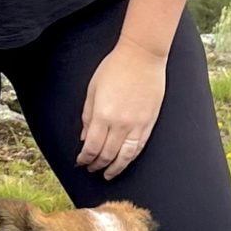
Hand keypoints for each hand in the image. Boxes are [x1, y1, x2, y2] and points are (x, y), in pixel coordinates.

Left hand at [78, 40, 167, 177]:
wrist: (142, 56)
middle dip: (97, 165)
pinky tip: (125, 161)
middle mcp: (120, 124)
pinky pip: (139, 147)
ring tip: (108, 174)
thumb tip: (85, 137)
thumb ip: (88, 116)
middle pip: (107, 155)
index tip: (81, 162)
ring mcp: (137, 124)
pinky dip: (130, 158)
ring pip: (125, 156)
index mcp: (103, 115)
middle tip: (92, 169)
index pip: (92, 147)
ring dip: (115, 168)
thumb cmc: (115, 67)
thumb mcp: (93, 89)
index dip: (85, 158)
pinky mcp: (149, 122)